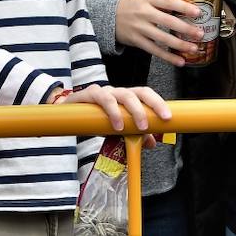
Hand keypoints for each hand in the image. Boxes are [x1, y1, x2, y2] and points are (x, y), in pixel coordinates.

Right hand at [53, 84, 170, 146]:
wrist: (66, 112)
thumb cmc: (95, 119)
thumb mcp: (116, 129)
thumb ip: (133, 134)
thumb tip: (152, 143)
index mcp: (127, 98)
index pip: (146, 95)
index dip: (159, 103)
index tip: (168, 118)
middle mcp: (118, 92)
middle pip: (139, 92)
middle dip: (152, 104)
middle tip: (157, 121)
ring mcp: (103, 92)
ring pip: (122, 94)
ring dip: (133, 110)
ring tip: (138, 127)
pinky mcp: (88, 94)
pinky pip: (102, 98)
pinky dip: (112, 111)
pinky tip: (117, 125)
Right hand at [115, 0, 202, 67]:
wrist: (110, 16)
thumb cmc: (135, 6)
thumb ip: (165, 4)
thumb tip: (188, 10)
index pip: (169, 2)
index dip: (184, 7)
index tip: (197, 12)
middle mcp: (144, 13)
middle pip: (168, 21)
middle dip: (186, 29)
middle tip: (199, 34)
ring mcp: (140, 28)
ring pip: (162, 38)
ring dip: (179, 45)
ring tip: (193, 48)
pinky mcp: (137, 41)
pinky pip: (154, 50)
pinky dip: (168, 57)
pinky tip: (179, 60)